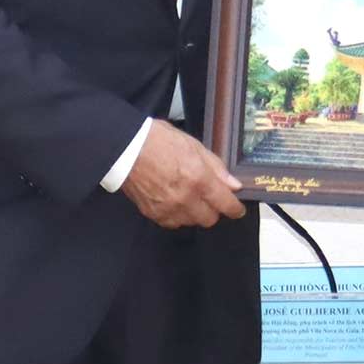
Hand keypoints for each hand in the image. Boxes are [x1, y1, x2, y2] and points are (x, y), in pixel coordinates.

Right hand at [119, 122, 245, 227]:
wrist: (126, 148)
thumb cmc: (159, 141)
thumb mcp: (194, 146)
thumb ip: (216, 168)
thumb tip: (233, 185)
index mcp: (198, 178)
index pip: (225, 204)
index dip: (235, 209)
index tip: (237, 209)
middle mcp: (185, 198)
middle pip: (210, 219)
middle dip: (213, 209)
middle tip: (209, 197)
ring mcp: (168, 208)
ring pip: (191, 222)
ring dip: (194, 212)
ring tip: (187, 195)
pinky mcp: (153, 213)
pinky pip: (173, 222)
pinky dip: (177, 215)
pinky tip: (173, 200)